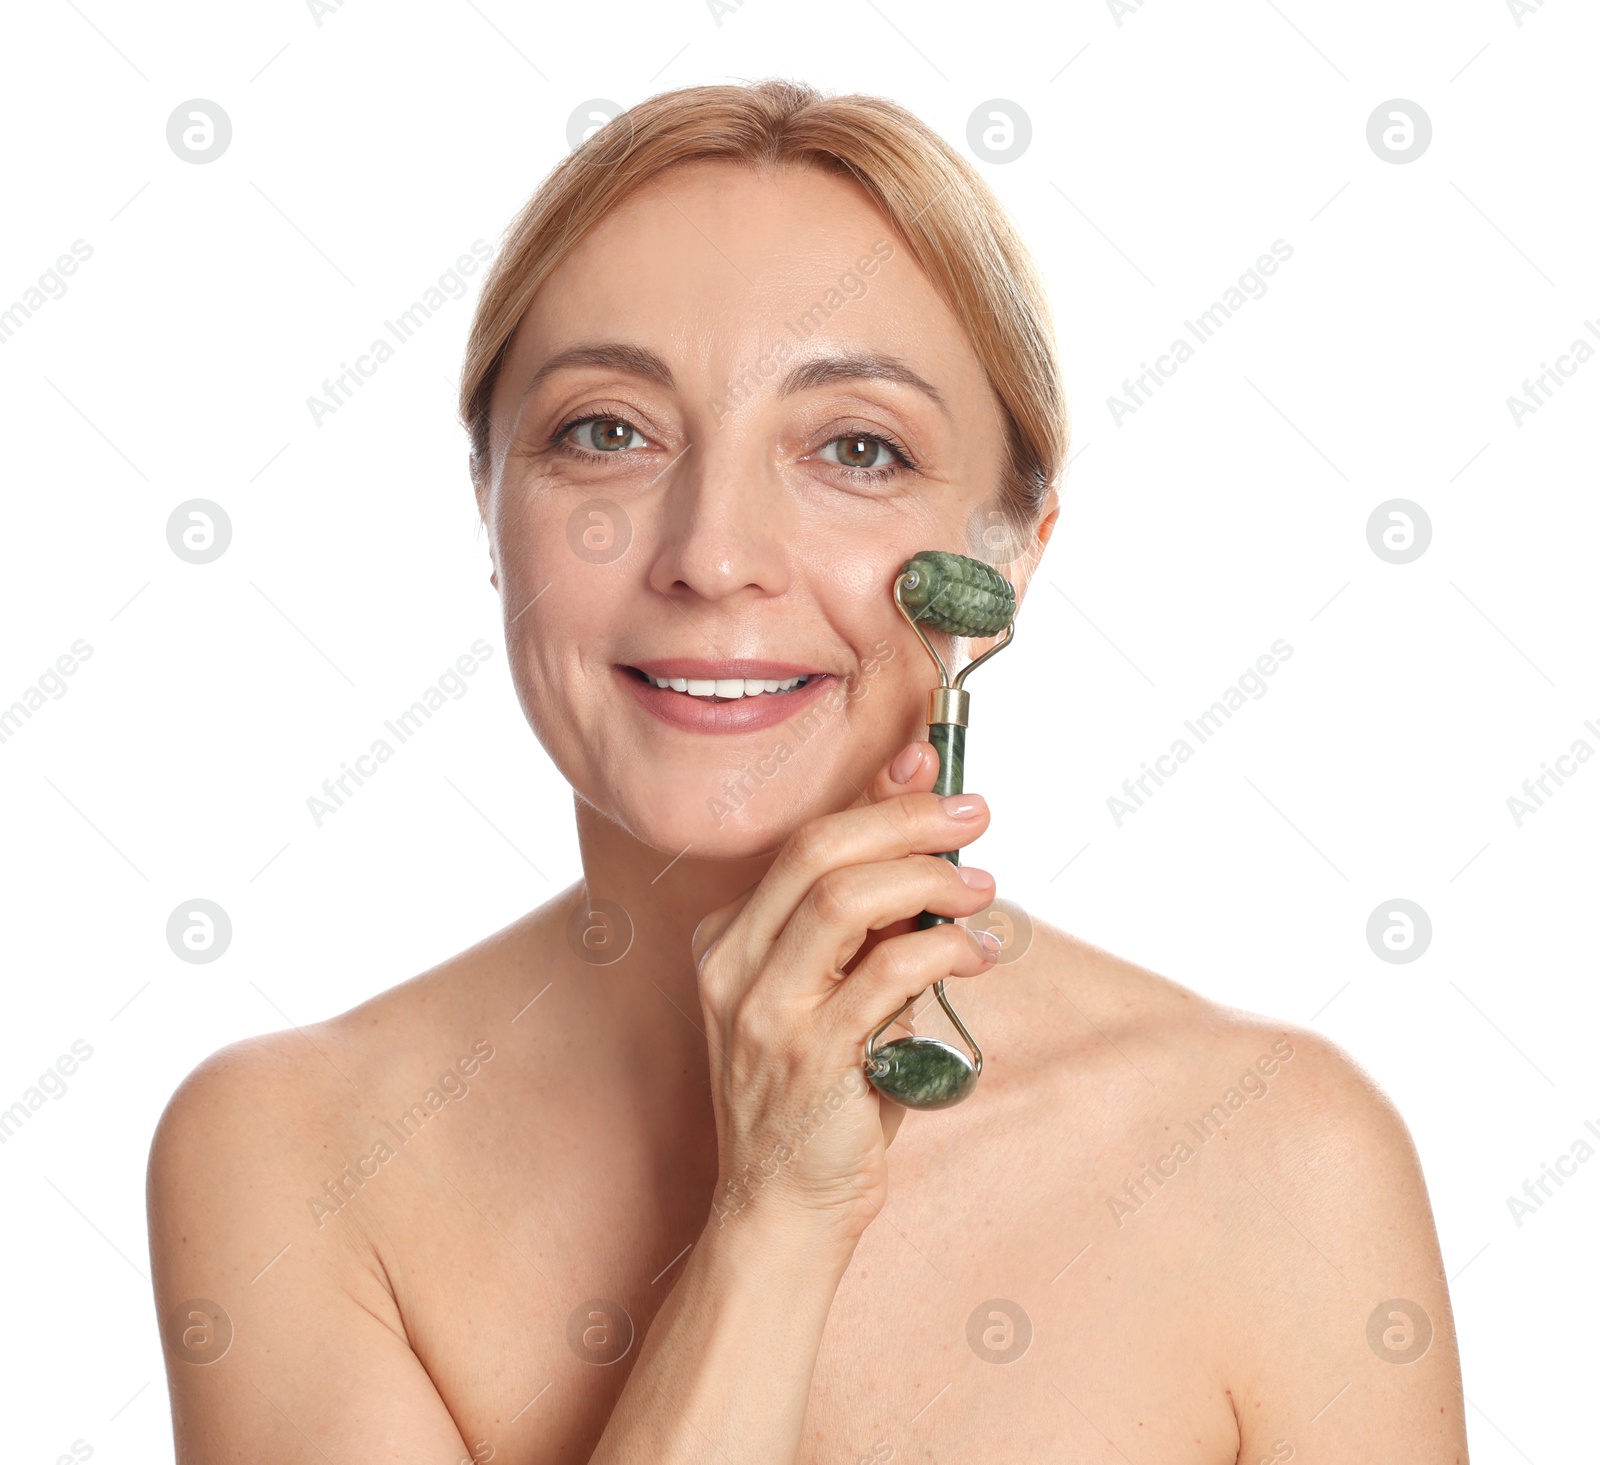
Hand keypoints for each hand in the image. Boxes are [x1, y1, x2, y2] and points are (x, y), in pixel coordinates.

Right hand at [692, 741, 1001, 1242]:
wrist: (781, 1208)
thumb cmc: (820, 1092)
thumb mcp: (833, 991)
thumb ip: (869, 918)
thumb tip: (924, 829)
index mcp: (727, 939)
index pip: (804, 841)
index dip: (877, 797)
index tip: (934, 770)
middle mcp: (731, 965)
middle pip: (817, 851)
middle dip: (906, 818)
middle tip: (972, 814)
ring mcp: (763, 1012)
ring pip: (843, 899)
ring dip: (928, 878)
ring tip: (979, 889)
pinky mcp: (808, 1057)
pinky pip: (885, 974)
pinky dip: (941, 948)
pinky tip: (973, 954)